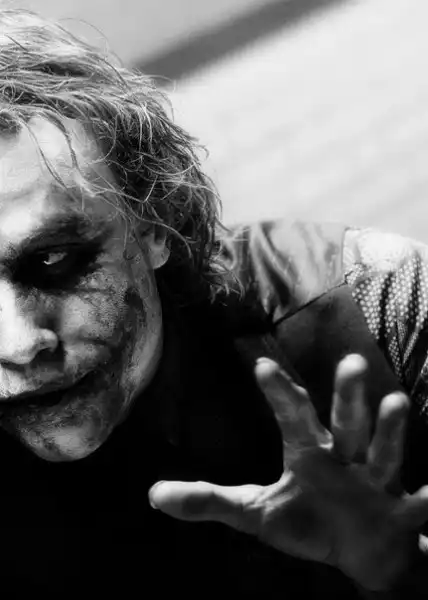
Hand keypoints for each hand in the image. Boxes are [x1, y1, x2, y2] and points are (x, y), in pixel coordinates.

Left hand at [149, 355, 427, 590]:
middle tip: (350, 360)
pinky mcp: (400, 511)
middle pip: (344, 423)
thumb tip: (152, 495)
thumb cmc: (308, 521)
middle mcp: (344, 458)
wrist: (362, 552)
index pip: (293, 417)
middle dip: (347, 395)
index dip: (278, 394)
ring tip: (395, 402)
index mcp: (309, 453)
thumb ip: (210, 501)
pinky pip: (418, 505)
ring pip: (381, 453)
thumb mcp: (256, 514)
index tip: (260, 366)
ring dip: (388, 431)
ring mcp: (374, 483)